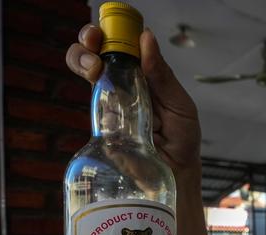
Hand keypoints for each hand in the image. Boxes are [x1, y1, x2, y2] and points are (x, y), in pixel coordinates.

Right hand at [66, 24, 201, 175]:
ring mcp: (110, 107)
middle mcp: (123, 88)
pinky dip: (95, 102)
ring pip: (87, 76)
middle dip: (88, 43)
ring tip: (93, 66)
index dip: (112, 34)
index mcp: (143, 76)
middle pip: (95, 55)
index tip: (109, 29)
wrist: (178, 175)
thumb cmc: (183, 140)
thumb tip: (146, 38)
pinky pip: (92, 110)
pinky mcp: (103, 130)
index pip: (122, 47)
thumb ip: (163, 76)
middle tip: (93, 43)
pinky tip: (108, 105)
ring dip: (82, 61)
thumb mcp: (180, 105)